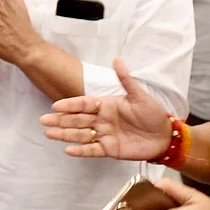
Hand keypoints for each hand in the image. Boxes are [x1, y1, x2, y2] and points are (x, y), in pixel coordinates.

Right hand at [40, 58, 171, 160]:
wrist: (165, 136)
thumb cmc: (153, 114)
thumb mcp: (139, 95)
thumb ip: (126, 79)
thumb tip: (116, 58)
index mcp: (106, 105)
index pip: (83, 104)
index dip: (70, 105)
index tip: (56, 106)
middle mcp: (101, 119)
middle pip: (77, 120)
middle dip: (60, 120)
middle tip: (43, 120)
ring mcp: (104, 135)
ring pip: (80, 134)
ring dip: (64, 134)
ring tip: (48, 133)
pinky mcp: (109, 150)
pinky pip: (92, 150)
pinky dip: (80, 150)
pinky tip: (68, 150)